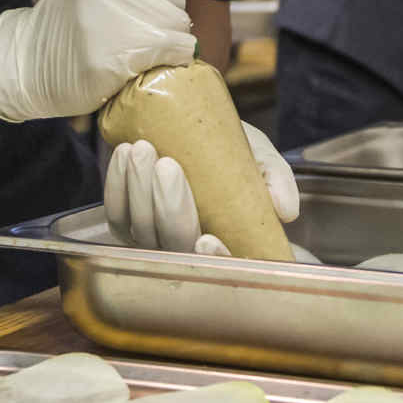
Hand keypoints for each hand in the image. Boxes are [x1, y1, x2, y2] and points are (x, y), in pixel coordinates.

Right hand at [0, 0, 196, 121]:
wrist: (29, 65)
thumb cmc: (71, 14)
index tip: (128, 3)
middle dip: (161, 15)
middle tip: (129, 29)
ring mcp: (105, 19)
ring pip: (179, 21)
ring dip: (167, 38)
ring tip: (135, 46)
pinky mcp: (113, 59)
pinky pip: (178, 48)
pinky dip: (173, 57)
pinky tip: (149, 61)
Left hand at [104, 122, 298, 254]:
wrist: (194, 133)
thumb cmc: (232, 155)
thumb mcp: (261, 160)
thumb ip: (276, 180)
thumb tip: (286, 210)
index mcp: (226, 246)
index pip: (221, 269)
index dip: (212, 261)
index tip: (208, 239)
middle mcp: (186, 251)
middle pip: (172, 245)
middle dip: (168, 207)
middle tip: (167, 164)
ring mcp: (153, 240)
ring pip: (140, 231)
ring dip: (138, 190)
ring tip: (143, 149)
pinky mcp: (127, 222)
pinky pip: (116, 214)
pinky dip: (117, 185)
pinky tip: (125, 153)